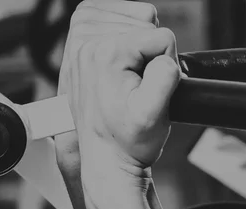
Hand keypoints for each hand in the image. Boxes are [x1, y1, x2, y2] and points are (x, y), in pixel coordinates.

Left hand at [54, 0, 180, 185]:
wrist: (108, 157)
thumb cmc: (128, 140)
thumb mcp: (154, 115)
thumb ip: (164, 77)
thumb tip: (165, 55)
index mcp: (105, 54)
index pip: (161, 36)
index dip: (166, 64)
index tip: (150, 90)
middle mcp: (87, 42)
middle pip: (145, 23)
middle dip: (151, 53)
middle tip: (139, 86)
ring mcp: (79, 41)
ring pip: (130, 15)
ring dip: (138, 39)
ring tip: (131, 74)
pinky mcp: (79, 42)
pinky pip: (108, 12)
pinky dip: (122, 25)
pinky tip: (124, 52)